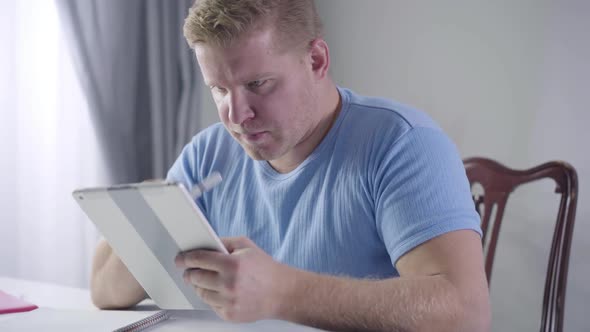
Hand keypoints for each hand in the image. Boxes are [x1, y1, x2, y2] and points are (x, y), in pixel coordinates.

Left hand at [175, 236, 291, 321]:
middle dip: (190, 273)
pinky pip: (211, 305)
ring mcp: (229, 301)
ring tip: (209, 280)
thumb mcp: (246, 246)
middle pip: (195, 277)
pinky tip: (221, 292)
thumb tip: (203, 244)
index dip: (185, 259)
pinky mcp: (229, 314)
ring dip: (200, 286)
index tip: (180, 259)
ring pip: (201, 293)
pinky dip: (212, 298)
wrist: (282, 293)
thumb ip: (223, 242)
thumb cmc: (266, 269)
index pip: (198, 259)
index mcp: (232, 264)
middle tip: (190, 271)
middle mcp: (229, 284)